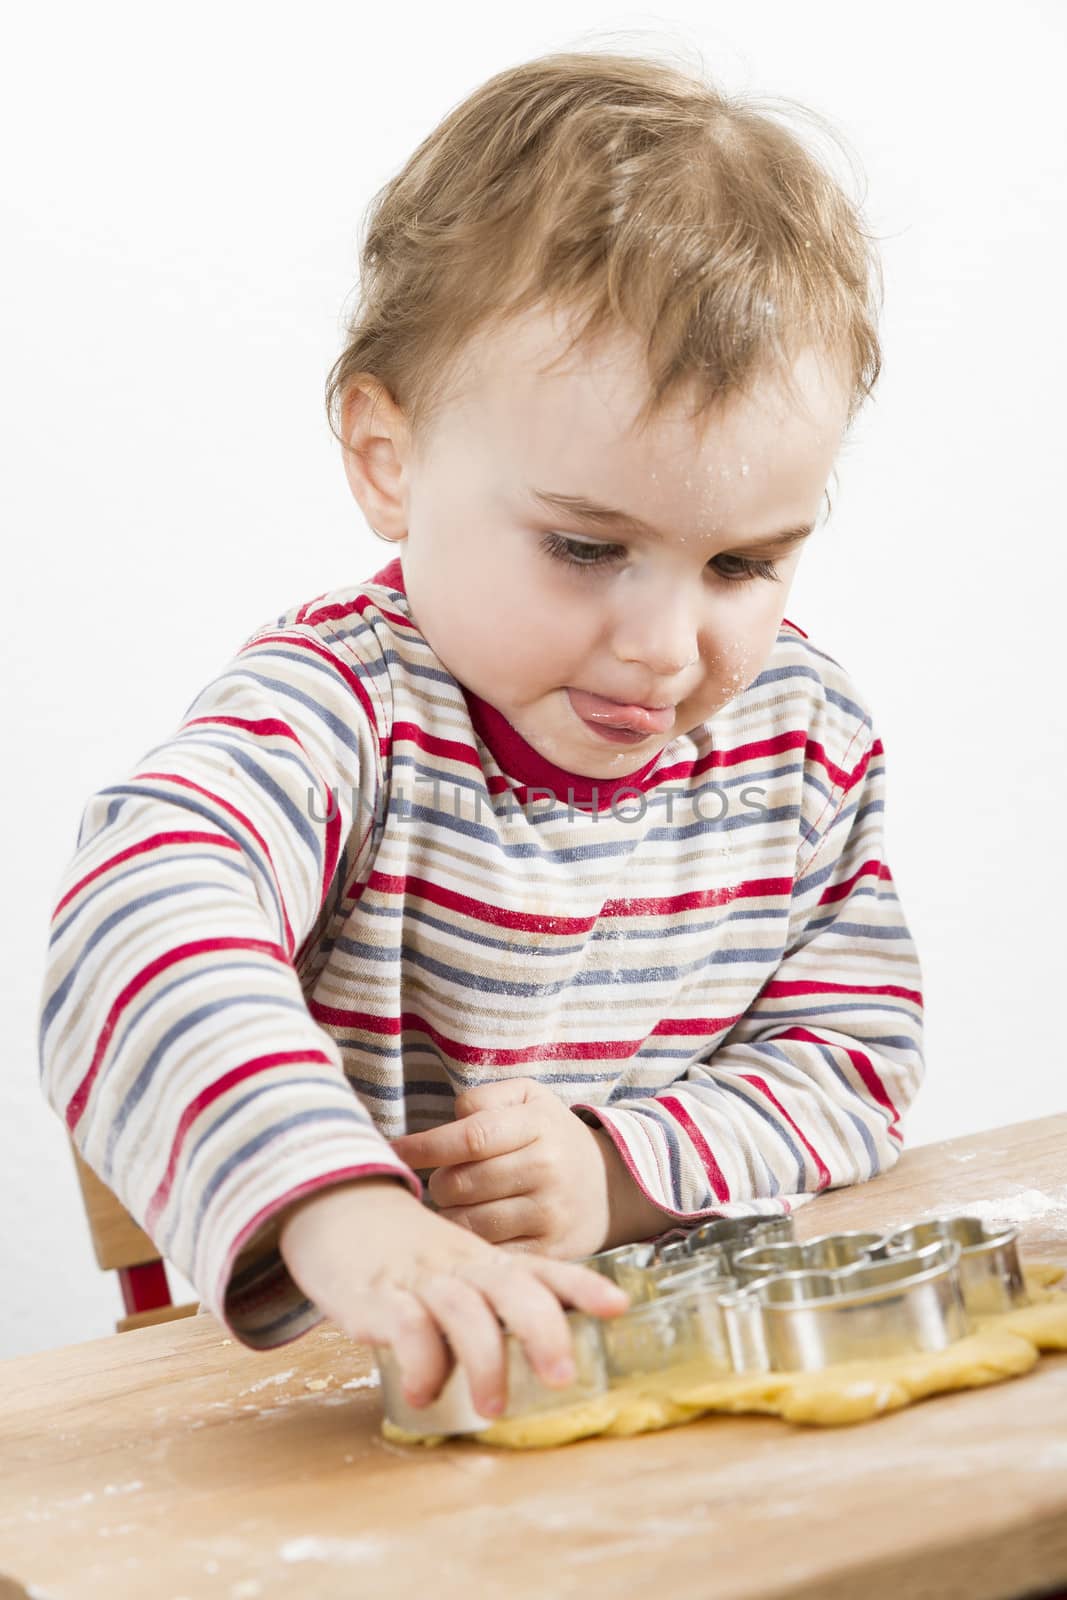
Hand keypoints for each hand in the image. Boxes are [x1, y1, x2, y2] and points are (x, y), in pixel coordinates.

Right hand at [276, 1177, 629, 1416]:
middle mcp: (460, 1267)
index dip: (581, 1286)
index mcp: (485, 1262)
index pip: (543, 1269)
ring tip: (494, 1408)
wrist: (333, 1202)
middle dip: (544, 1330)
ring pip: (464, 1312)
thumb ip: (493, 1302)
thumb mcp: (457, 1267)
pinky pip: (405, 1328)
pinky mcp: (376, 1296)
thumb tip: (542, 1354)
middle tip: (562, 1376)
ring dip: (485, 1361)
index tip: (618, 1305)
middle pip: (513, 1289)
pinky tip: (423, 1394)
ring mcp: (419, 1279)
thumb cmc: (405, 1251)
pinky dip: (420, 1364)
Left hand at [389, 1077, 617, 1258]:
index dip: (424, 1146)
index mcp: (538, 1125)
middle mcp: (547, 1169)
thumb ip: (483, 1100)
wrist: (613, 1186)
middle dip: (439, 1183)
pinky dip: (471, 1243)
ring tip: (461, 1203)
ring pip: (468, 1222)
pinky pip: (489, 1252)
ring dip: (450, 1214)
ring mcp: (549, 1215)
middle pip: (461, 1183)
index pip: (468, 1138)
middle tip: (447, 1180)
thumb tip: (444, 1126)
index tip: (396, 1152)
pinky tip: (474, 1229)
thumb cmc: (552, 1136)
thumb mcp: (528, 1099)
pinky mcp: (549, 1252)